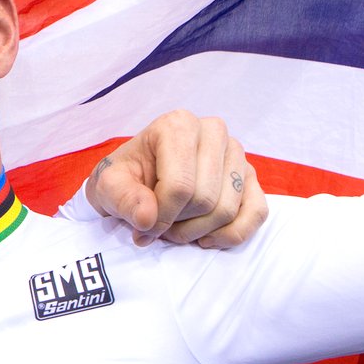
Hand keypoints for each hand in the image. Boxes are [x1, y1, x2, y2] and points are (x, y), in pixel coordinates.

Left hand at [83, 111, 269, 248]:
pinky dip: (231, 235)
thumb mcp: (107, 187)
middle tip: (159, 229)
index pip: (180, 186)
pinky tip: (205, 238)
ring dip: (198, 232)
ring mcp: (236, 153)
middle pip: (205, 200)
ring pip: (228, 209)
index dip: (162, 217)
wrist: (137, 180)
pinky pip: (256, 212)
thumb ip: (122, 199)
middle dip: (178, 225)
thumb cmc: (124, 179)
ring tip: (174, 229)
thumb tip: (148, 217)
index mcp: (177, 124)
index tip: (143, 228)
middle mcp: (213, 131)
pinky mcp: (250, 176)